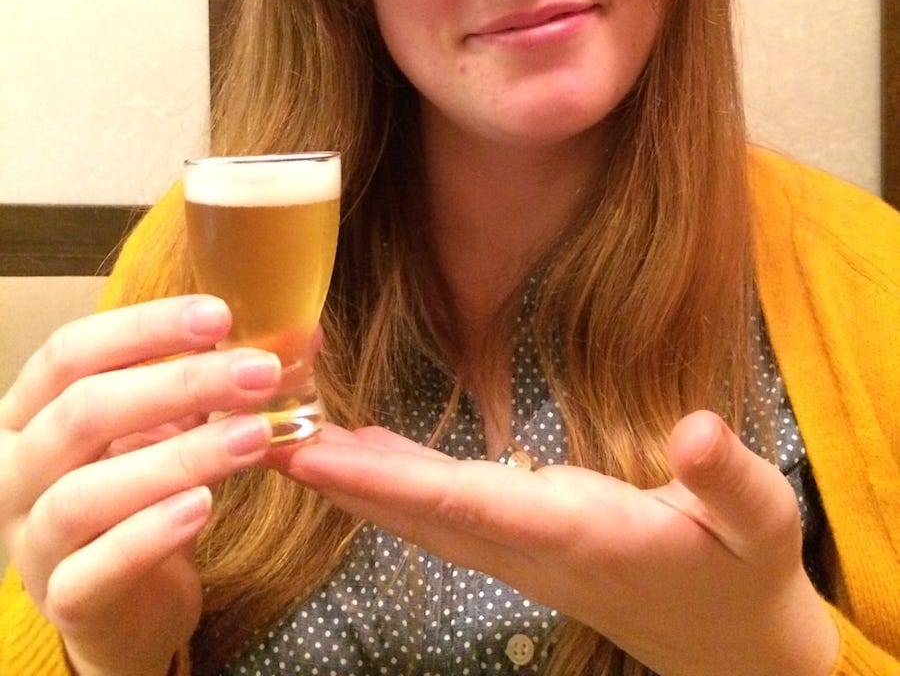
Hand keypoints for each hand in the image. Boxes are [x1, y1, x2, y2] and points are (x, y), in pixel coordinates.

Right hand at [0, 295, 278, 675]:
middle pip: (82, 412)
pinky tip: (204, 506)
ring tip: (255, 436)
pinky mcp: (63, 600)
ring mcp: (31, 541)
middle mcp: (14, 471)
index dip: (143, 329)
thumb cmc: (140, 495)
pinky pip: (97, 568)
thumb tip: (300, 334)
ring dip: (180, 458)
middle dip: (179, 384)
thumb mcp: (163, 429)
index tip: (220, 315)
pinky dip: (151, 534)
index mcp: (30, 413)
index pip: (70, 353)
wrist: (129, 604)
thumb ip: (205, 383)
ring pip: (85, 493)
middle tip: (260, 373)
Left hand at [277, 411, 838, 675]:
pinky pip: (445, 513)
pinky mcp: (524, 544)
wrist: (731, 642)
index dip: (387, 483)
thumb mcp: (758, 520)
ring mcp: (522, 551)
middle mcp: (531, 548)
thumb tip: (696, 430)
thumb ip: (727, 478)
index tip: (317, 458)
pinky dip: (396, 483)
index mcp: (576, 535)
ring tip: (297, 438)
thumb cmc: (743, 569)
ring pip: (423, 517)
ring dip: (357, 480)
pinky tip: (366, 455)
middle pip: (420, 515)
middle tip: (267, 437)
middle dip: (341, 480)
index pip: (466, 506)